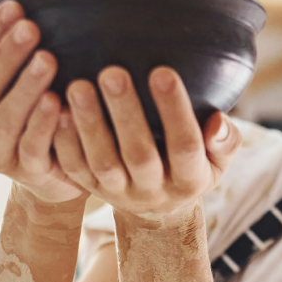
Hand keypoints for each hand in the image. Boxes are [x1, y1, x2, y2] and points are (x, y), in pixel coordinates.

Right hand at [0, 0, 85, 203]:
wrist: (57, 171)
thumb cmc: (37, 114)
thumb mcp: (21, 82)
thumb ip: (9, 54)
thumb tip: (2, 10)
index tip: (15, 7)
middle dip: (7, 54)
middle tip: (32, 27)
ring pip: (5, 117)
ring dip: (26, 85)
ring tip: (48, 59)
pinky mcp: (25, 172)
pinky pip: (32, 146)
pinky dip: (43, 123)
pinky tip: (58, 101)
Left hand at [53, 66, 240, 219]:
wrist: (158, 210)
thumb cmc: (193, 166)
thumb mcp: (218, 161)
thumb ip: (225, 140)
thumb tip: (217, 122)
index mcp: (190, 179)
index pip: (186, 145)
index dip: (175, 111)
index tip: (163, 72)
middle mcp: (154, 190)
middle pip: (139, 154)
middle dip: (125, 112)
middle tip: (112, 72)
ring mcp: (119, 192)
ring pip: (102, 162)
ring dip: (88, 124)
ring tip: (77, 86)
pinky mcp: (91, 189)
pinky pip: (75, 168)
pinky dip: (64, 140)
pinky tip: (56, 109)